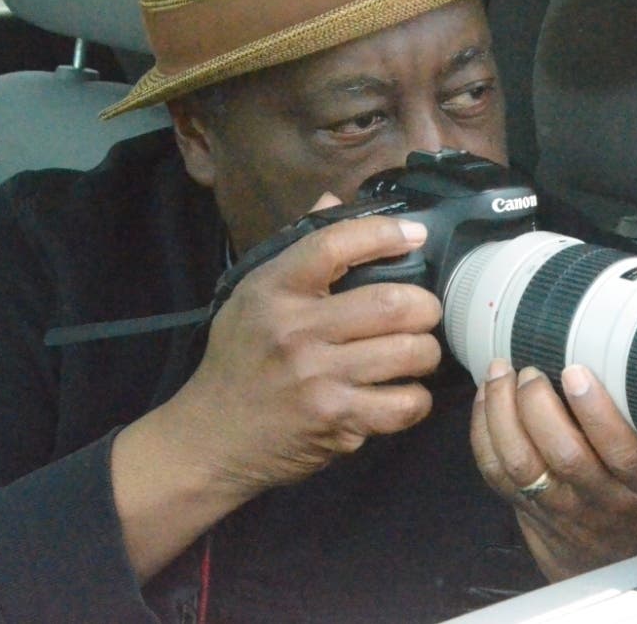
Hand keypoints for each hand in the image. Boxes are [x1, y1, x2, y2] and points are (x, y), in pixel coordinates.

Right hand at [161, 193, 442, 496]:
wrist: (211, 439)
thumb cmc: (240, 359)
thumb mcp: (253, 295)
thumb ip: (299, 248)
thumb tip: (335, 198)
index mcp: (274, 289)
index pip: (335, 243)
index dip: (384, 233)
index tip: (414, 234)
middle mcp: (297, 331)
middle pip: (392, 303)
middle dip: (425, 306)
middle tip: (423, 312)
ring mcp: (319, 379)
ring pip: (410, 352)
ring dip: (426, 352)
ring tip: (416, 352)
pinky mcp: (337, 421)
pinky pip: (405, 404)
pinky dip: (416, 398)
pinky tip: (403, 392)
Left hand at [470, 360, 636, 581]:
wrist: (624, 567)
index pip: (623, 452)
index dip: (596, 410)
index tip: (576, 371)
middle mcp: (601, 501)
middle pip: (563, 455)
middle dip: (539, 404)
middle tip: (531, 369)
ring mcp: (560, 509)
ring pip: (521, 463)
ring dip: (502, 412)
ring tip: (500, 372)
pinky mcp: (527, 510)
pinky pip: (495, 473)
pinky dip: (483, 432)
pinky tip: (485, 398)